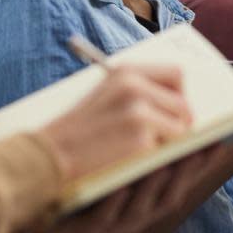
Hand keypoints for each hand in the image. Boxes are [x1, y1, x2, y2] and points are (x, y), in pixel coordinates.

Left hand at [31, 145, 225, 232]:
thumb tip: (174, 92)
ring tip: (165, 162)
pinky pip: (107, 215)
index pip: (185, 176)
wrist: (45, 193)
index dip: (204, 160)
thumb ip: (146, 127)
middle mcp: (141, 208)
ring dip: (157, 184)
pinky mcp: (91, 225)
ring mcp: (118, 219)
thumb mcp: (120, 147)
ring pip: (145, 207)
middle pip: (172, 193)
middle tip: (196, 146)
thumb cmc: (89, 163)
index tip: (217, 138)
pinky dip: (117, 200)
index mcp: (152, 189)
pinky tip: (120, 184)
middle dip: (187, 170)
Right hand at [38, 65, 192, 180]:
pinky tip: (133, 160)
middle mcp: (134, 87)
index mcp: (125, 72)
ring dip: (169, 142)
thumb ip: (137, 92)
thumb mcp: (104, 95)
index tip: (174, 109)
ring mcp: (139, 114)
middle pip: (183, 104)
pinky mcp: (141, 141)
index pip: (175, 74)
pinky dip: (155, 159)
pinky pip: (167, 151)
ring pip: (180, 129)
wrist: (50, 156)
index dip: (179, 94)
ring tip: (145, 150)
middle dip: (180, 123)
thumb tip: (178, 102)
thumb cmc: (78, 131)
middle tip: (169, 137)